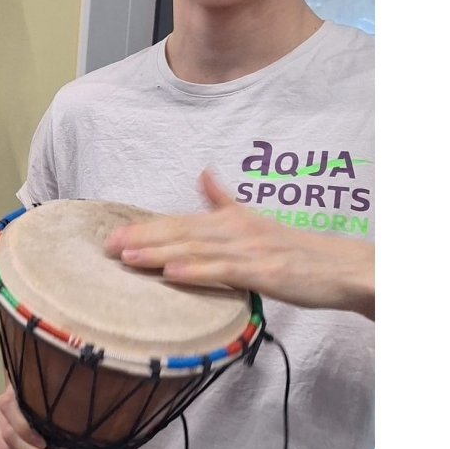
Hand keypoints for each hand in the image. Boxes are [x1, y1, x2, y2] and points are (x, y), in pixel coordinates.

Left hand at [106, 169, 374, 317]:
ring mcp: (250, 250)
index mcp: (232, 220)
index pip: (180, 221)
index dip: (146, 226)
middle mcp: (236, 230)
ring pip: (197, 250)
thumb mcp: (257, 220)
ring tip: (127, 257)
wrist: (342, 267)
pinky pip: (225, 271)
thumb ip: (225, 202)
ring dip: (160, 253)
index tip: (113, 233)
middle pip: (181, 232)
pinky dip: (197, 271)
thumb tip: (203, 174)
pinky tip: (172, 274)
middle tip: (106, 245)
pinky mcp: (265, 271)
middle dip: (142, 238)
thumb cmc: (298, 251)